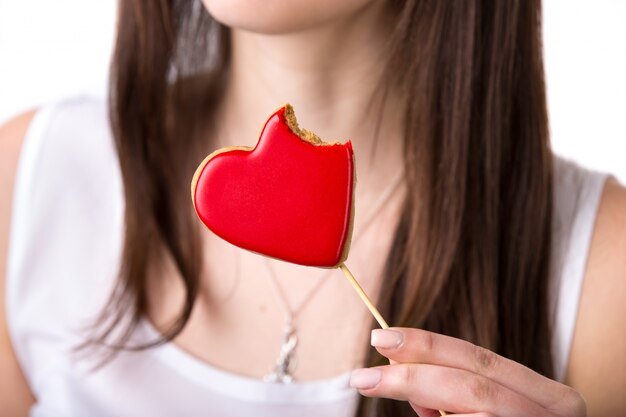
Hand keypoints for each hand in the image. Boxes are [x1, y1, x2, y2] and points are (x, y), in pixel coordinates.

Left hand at [349, 328, 585, 416]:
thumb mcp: (491, 413)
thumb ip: (456, 395)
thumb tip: (403, 372)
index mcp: (548, 395)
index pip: (478, 357)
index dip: (427, 345)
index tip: (381, 337)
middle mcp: (554, 412)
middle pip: (473, 382)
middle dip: (413, 375)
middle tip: (364, 376)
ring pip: (475, 408)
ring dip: (426, 400)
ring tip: (393, 398)